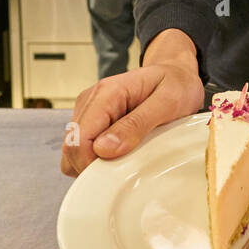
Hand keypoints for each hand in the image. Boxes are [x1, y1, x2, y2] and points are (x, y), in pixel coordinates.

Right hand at [60, 63, 203, 176]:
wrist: (177, 74)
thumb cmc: (176, 85)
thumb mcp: (167, 103)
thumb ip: (136, 124)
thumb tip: (103, 149)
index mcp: (106, 93)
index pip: (79, 139)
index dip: (92, 164)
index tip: (117, 174)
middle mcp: (91, 101)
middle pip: (71, 148)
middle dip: (92, 167)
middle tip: (125, 170)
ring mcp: (89, 111)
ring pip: (73, 151)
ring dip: (94, 164)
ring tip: (126, 159)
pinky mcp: (93, 121)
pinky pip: (83, 149)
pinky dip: (96, 159)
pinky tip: (121, 154)